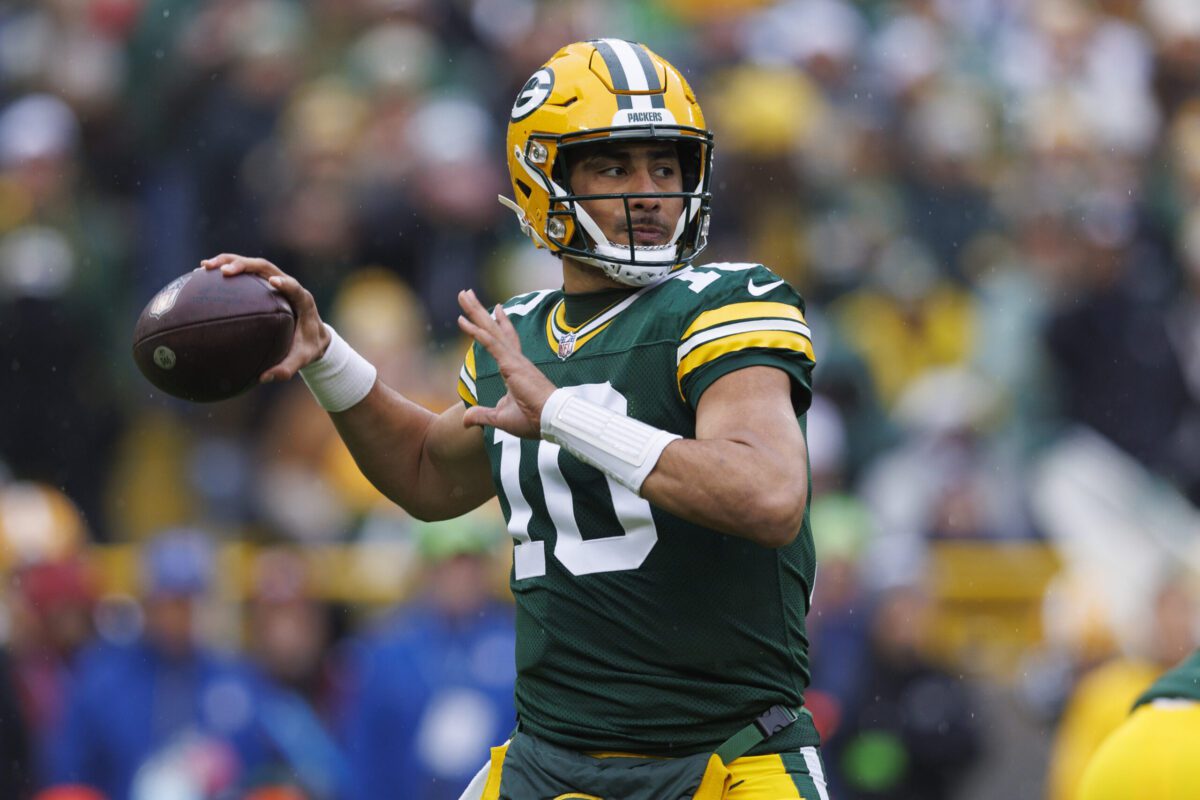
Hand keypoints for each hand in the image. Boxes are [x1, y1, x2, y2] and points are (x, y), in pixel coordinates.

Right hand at [200, 254, 330, 382]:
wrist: (314, 336)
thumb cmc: (308, 347)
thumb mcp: (302, 359)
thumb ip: (287, 369)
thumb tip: (264, 378)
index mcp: (302, 301)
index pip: (294, 287)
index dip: (285, 283)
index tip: (273, 283)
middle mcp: (289, 285)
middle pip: (267, 267)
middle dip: (245, 265)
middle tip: (224, 271)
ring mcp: (276, 281)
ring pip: (254, 265)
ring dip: (230, 261)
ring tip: (205, 266)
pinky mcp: (265, 283)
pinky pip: (246, 272)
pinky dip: (226, 268)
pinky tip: (202, 273)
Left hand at [457, 289, 555, 438]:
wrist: (551, 420)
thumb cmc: (533, 420)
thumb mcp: (501, 417)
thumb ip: (482, 415)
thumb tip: (465, 420)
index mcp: (515, 369)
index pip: (503, 342)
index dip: (497, 325)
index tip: (494, 308)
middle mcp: (515, 359)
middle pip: (494, 329)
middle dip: (479, 311)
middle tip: (466, 293)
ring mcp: (513, 360)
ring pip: (490, 330)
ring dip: (475, 312)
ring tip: (463, 295)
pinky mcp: (511, 365)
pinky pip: (491, 344)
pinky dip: (477, 331)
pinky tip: (463, 320)